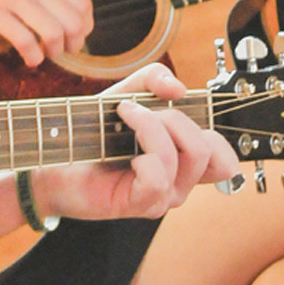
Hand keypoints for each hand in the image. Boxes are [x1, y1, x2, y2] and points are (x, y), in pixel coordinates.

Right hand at [0, 0, 100, 67]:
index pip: (82, 2)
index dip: (86, 26)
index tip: (79, 35)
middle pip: (73, 21)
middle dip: (74, 42)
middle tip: (66, 50)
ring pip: (53, 33)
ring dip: (55, 51)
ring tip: (47, 54)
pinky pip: (23, 40)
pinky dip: (32, 56)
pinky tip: (29, 58)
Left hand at [31, 65, 236, 221]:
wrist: (58, 155)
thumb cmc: (94, 130)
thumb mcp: (129, 92)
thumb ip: (155, 79)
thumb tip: (179, 89)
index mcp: (183, 162)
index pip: (225, 161)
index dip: (214, 135)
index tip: (177, 113)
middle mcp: (180, 183)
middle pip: (208, 148)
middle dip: (175, 118)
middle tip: (140, 112)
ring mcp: (163, 197)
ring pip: (187, 156)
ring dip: (152, 126)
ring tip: (125, 118)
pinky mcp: (141, 205)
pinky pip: (159, 176)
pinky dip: (143, 153)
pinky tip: (125, 156)